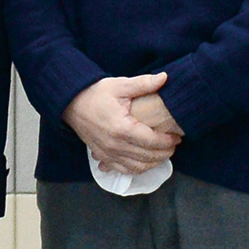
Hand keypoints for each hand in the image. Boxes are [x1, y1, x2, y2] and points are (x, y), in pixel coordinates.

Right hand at [65, 73, 181, 174]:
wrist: (71, 103)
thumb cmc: (96, 93)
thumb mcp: (120, 85)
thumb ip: (143, 83)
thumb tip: (165, 77)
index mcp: (122, 128)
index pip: (152, 141)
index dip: (168, 141)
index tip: (177, 136)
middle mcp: (115, 145)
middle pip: (148, 157)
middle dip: (165, 153)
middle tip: (174, 145)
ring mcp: (108, 154)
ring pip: (138, 167)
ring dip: (154, 163)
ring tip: (163, 153)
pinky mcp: (103, 157)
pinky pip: (124, 170)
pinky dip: (138, 169)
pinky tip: (145, 162)